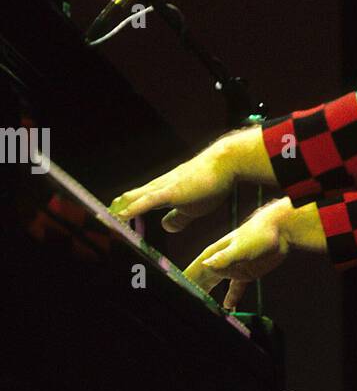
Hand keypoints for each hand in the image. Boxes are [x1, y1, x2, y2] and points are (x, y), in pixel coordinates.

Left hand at [108, 140, 237, 232]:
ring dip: (117, 212)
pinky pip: (145, 203)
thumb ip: (179, 217)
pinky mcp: (170, 192)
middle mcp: (157, 187)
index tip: (109, 221)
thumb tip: (166, 226)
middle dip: (113, 211)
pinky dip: (131, 211)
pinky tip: (119, 217)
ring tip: (102, 220)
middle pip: (128, 200)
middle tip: (98, 221)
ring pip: (132, 200)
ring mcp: (162, 188)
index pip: (135, 201)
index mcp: (162, 192)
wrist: (224, 164)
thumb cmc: (212, 182)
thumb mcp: (193, 207)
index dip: (122, 211)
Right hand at [183, 198, 294, 308]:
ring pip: (214, 285)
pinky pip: (235, 289)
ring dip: (206, 296)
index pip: (193, 272)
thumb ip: (224, 257)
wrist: (280, 230)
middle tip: (183, 308)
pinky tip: (228, 307)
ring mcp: (232, 268)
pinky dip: (231, 298)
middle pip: (200, 280)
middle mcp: (219, 262)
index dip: (182, 283)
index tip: (174, 294)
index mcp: (213, 255)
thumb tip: (206, 264)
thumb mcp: (240, 247)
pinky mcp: (245, 273)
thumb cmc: (258, 234)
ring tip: (200, 310)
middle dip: (191, 292)